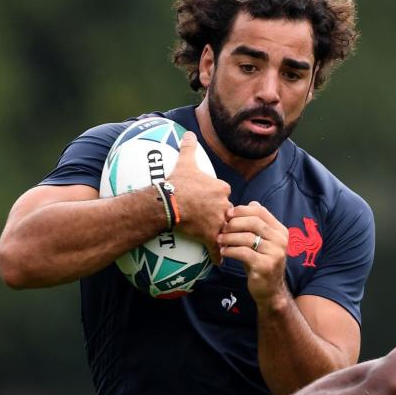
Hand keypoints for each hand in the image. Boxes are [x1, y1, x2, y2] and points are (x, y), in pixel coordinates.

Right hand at [168, 132, 232, 263]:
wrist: (167, 202)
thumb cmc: (176, 182)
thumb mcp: (184, 162)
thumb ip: (188, 147)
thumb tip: (188, 133)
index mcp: (220, 188)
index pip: (225, 193)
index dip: (219, 198)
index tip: (213, 201)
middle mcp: (223, 205)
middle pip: (228, 213)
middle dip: (224, 217)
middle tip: (215, 221)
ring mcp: (218, 221)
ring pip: (225, 230)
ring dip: (224, 235)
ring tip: (221, 240)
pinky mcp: (210, 235)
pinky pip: (217, 248)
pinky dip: (219, 255)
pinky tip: (219, 262)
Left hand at [219, 202, 290, 303]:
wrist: (270, 290)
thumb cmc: (262, 263)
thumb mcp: (263, 242)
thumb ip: (258, 224)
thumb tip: (251, 203)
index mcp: (280, 231)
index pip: (261, 211)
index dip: (242, 210)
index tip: (227, 214)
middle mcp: (280, 240)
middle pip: (254, 222)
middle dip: (234, 223)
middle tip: (221, 228)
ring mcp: (275, 253)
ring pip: (247, 237)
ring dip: (229, 238)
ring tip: (219, 240)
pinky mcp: (265, 266)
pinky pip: (243, 253)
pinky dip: (230, 251)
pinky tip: (223, 252)